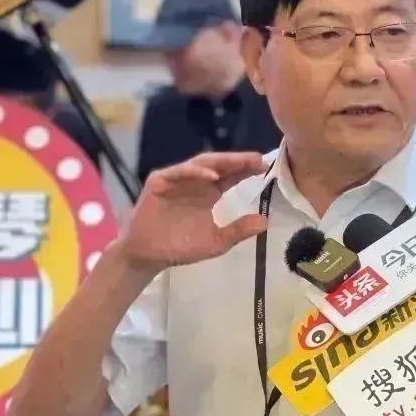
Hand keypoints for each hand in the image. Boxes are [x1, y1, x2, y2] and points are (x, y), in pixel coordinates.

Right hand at [115, 152, 268, 273]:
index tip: (266, 167)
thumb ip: (238, 231)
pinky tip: (211, 177)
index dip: (246, 170)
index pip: (231, 176)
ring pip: (200, 165)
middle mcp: (195, 182)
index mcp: (210, 193)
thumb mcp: (216, 241)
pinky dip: (195, 172)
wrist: (150, 255)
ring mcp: (177, 179)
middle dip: (237, 161)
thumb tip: (265, 221)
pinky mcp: (160, 181)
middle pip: (219, 166)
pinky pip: (179, 172)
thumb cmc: (181, 246)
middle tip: (256, 160)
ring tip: (239, 162)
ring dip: (220, 162)